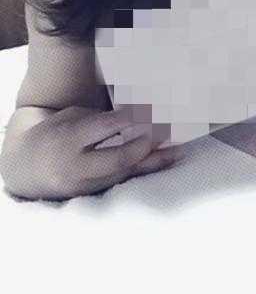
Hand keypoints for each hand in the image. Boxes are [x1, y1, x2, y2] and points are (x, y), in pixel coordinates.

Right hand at [0, 106, 182, 200]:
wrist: (29, 168)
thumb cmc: (56, 132)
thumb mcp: (71, 118)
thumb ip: (99, 119)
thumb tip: (135, 113)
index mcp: (69, 139)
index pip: (102, 128)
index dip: (127, 119)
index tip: (149, 109)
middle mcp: (78, 166)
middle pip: (116, 159)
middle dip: (143, 146)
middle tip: (165, 131)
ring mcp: (87, 184)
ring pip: (125, 174)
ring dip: (153, 161)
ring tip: (178, 149)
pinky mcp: (95, 194)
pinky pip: (124, 182)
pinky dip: (145, 171)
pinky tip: (166, 162)